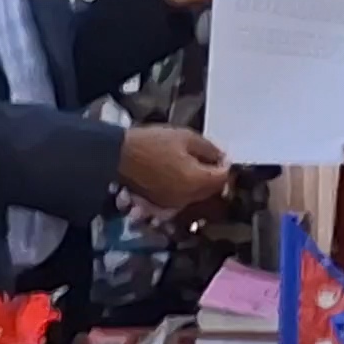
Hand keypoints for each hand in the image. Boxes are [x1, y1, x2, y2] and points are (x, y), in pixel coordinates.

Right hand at [118, 124, 233, 209]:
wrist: (119, 156)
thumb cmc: (152, 144)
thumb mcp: (185, 137)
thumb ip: (209, 149)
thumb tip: (221, 158)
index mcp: (195, 181)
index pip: (222, 178)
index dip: (224, 166)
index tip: (221, 156)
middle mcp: (187, 198)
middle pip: (211, 190)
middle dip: (213, 175)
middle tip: (209, 159)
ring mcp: (173, 204)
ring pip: (197, 196)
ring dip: (200, 183)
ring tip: (192, 164)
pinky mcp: (161, 205)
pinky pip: (182, 199)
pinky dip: (186, 188)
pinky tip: (179, 174)